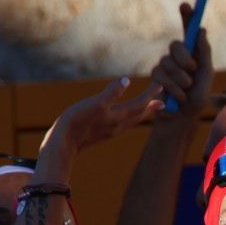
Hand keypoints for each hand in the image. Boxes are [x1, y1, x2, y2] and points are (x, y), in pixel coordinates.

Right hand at [44, 77, 164, 157]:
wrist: (63, 144)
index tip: (160, 86)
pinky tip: (123, 118)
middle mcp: (117, 125)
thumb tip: (126, 80)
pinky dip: (129, 118)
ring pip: (131, 121)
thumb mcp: (94, 104)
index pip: (140, 104)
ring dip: (141, 113)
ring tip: (147, 109)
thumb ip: (111, 93)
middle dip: (150, 106)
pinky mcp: (101, 134)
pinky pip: (122, 125)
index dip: (150, 94)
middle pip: (139, 114)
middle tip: (162, 102)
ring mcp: (110, 130)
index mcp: (118, 116)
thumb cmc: (77, 122)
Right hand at [150, 3, 215, 112]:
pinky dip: (173, 87)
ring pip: (168, 62)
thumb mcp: (206, 74)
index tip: (185, 5)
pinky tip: (178, 96)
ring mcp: (166, 65)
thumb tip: (201, 29)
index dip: (187, 16)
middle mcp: (179, 56)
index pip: (189, 30)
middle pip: (176, 45)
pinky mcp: (156, 76)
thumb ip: (204, 52)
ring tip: (187, 90)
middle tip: (192, 70)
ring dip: (180, 78)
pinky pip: (161, 75)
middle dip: (184, 58)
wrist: (184, 116)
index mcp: (194, 53)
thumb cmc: (198, 96)